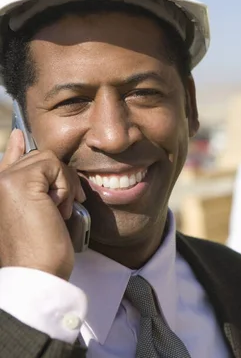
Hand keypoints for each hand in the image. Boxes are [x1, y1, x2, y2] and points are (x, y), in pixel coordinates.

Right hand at [0, 129, 85, 279]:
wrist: (36, 275)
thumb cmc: (40, 254)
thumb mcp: (37, 216)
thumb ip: (37, 192)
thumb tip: (48, 171)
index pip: (7, 160)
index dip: (15, 148)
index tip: (18, 135)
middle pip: (37, 158)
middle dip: (60, 178)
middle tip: (64, 206)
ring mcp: (3, 180)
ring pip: (48, 159)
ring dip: (65, 183)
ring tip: (60, 210)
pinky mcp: (19, 182)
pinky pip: (55, 165)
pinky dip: (66, 185)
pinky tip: (60, 208)